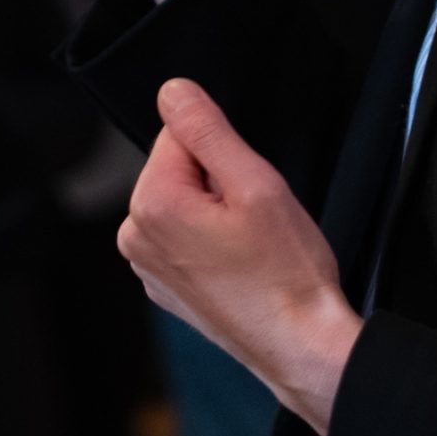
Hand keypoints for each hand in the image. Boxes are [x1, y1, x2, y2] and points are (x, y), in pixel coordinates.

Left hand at [117, 79, 360, 435]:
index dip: (223, 152)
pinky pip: (184, 237)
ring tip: (249, 244)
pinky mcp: (165, 287)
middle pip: (178, 168)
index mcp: (152, 204)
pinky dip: (211, 241)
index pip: (180, 134)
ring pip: (183, 202)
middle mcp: (136, 236)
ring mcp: (148, 267)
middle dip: (218, 181)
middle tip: (253, 219)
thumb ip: (207, 130)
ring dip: (216, 212)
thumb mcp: (255, 184)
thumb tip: (173, 91)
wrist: (300, 344)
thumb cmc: (285, 273)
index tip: (246, 189)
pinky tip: (240, 264)